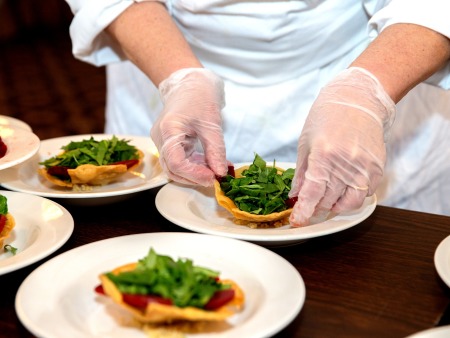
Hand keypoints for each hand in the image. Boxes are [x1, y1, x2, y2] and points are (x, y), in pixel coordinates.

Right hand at [151, 68, 227, 185]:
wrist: (190, 83)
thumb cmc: (200, 97)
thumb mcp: (212, 124)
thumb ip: (216, 151)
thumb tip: (221, 173)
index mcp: (169, 129)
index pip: (176, 162)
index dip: (194, 174)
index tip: (213, 178)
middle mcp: (160, 137)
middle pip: (172, 169)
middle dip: (194, 178)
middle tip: (215, 179)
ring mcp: (162, 141)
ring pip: (175, 167)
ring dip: (194, 173)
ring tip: (215, 171)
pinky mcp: (169, 142)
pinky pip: (179, 160)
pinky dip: (194, 166)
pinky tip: (210, 164)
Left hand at [289, 67, 395, 226]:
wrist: (358, 99)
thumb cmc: (327, 117)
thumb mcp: (306, 143)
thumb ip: (302, 173)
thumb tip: (295, 196)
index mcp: (324, 155)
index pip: (312, 194)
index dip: (303, 211)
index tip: (297, 222)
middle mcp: (345, 164)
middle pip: (328, 200)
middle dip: (315, 210)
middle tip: (308, 211)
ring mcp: (364, 167)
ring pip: (348, 203)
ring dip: (334, 208)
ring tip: (325, 203)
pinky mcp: (377, 168)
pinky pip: (364, 194)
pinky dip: (351, 198)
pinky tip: (342, 192)